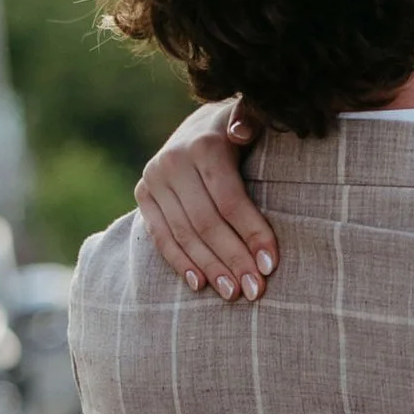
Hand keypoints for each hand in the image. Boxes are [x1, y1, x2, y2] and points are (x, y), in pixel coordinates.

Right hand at [135, 101, 276, 299]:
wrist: (200, 124)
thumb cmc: (240, 130)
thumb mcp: (252, 120)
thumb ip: (250, 120)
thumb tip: (241, 132)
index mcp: (203, 144)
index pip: (229, 199)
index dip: (251, 233)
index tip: (271, 265)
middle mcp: (172, 161)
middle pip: (206, 222)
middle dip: (233, 259)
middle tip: (255, 291)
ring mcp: (153, 179)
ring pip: (184, 234)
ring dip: (210, 268)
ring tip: (233, 293)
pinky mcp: (142, 195)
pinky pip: (160, 237)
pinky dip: (181, 262)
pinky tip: (200, 285)